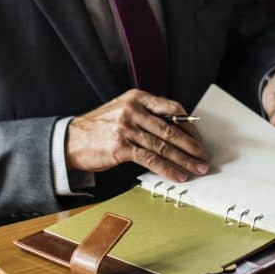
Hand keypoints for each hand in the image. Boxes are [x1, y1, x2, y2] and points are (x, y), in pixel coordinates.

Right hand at [66, 89, 209, 182]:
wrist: (70, 140)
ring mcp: (127, 128)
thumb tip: (177, 132)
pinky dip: (168, 169)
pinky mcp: (121, 147)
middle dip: (192, 146)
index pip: (173, 109)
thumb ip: (147, 116)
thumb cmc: (99, 127)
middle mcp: (133, 110)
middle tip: (204, 157)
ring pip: (164, 146)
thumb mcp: (123, 111)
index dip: (189, 125)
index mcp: (137, 97)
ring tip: (197, 169)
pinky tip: (178, 176)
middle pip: (171, 129)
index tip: (199, 139)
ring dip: (184, 160)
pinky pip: (151, 159)